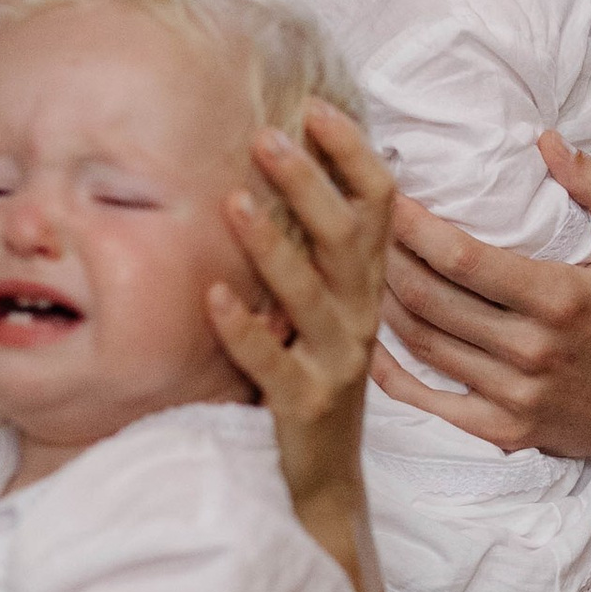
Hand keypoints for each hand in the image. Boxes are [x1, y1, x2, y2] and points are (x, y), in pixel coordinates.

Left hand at [213, 102, 394, 591]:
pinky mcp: (303, 405)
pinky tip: (212, 295)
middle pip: (347, 241)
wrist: (322, 482)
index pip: (378, 210)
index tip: (317, 109)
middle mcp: (360, 320)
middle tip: (269, 136)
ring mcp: (336, 363)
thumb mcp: (323, 312)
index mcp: (367, 290)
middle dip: (309, 184)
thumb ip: (317, 254)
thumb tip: (289, 175)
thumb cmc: (312, 381)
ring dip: (272, 246)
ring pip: (311, 296)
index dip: (353, 157)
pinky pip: (271, 363)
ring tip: (233, 201)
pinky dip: (243, 328)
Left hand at [380, 140, 590, 519]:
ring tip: (357, 265)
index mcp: (561, 298)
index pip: (462, 258)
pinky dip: (390, 371)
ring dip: (380, 302)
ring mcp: (515, 395)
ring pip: (422, 343)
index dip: (412, 225)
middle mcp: (532, 350)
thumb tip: (549, 141)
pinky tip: (368, 338)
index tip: (384, 193)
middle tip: (354, 222)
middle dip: (382, 256)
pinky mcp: (504, 429)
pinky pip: (429, 400)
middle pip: (429, 298)